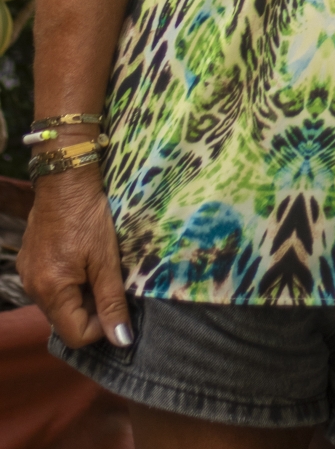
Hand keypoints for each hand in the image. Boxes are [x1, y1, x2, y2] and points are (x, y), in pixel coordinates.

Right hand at [17, 165, 132, 347]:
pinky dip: (68, 281)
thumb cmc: (89, 216)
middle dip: (91, 309)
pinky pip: (50, 285)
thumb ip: (112, 301)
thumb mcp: (106, 259)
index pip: (76, 336)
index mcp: (51, 291)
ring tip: (96, 266)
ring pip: (59, 303)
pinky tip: (81, 258)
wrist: (65, 178)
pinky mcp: (30, 260)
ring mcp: (28, 274)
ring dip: (80, 294)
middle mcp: (33, 288)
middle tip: (108, 281)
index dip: (101, 327)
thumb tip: (122, 341)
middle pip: (65, 321)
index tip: (116, 303)